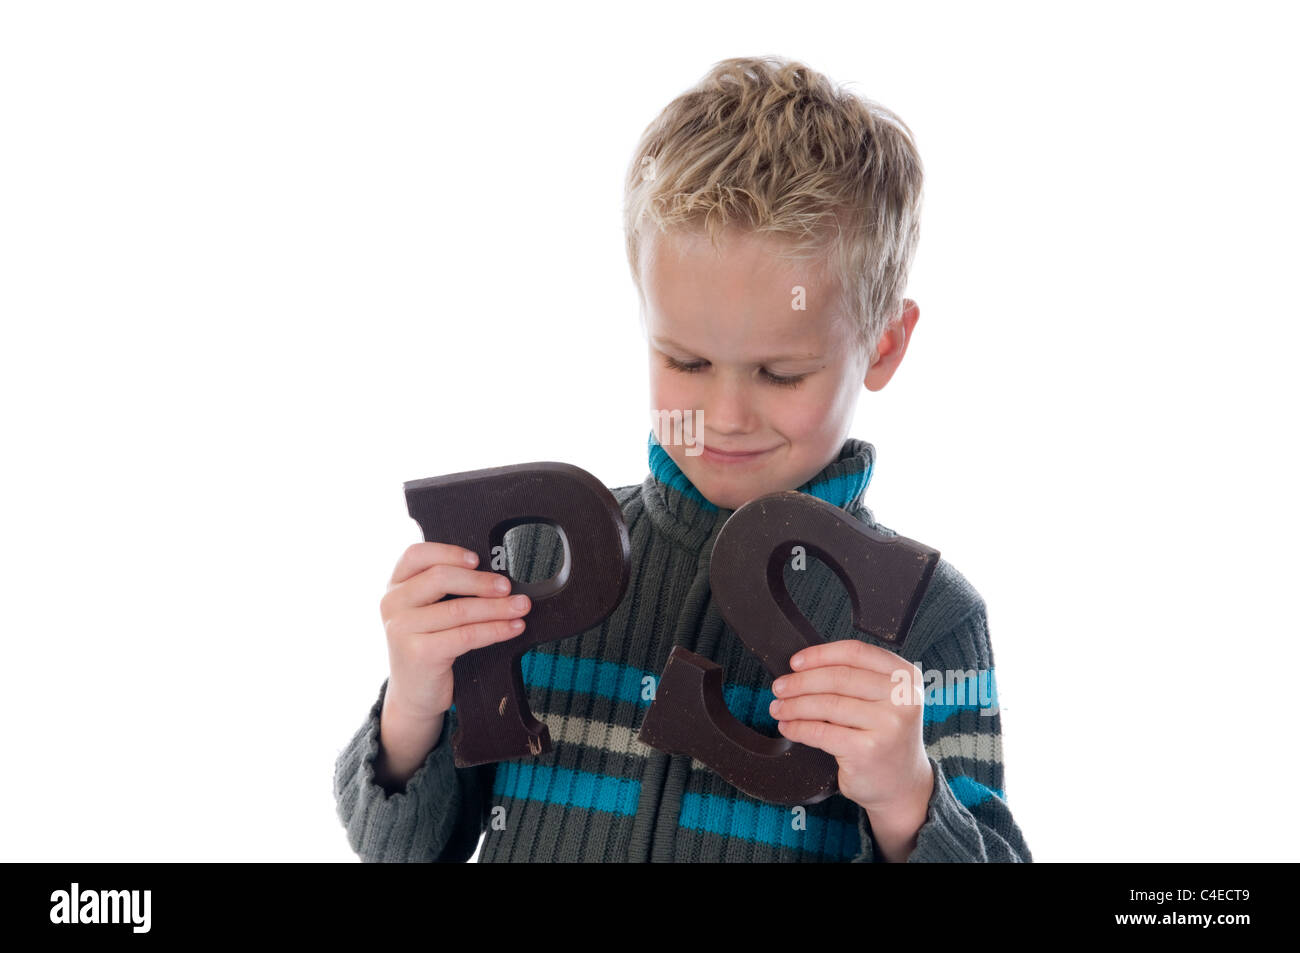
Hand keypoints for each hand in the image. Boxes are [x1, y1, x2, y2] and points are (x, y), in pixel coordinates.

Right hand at [380, 541, 531, 720]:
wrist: (414, 694)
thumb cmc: (428, 644)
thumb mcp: (426, 611)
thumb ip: (444, 589)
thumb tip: (494, 574)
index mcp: (395, 585)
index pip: (416, 555)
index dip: (449, 552)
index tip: (478, 559)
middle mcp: (392, 603)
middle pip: (441, 578)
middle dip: (481, 581)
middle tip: (508, 586)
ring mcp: (401, 629)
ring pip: (459, 609)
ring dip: (497, 607)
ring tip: (520, 607)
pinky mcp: (419, 653)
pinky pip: (467, 635)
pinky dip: (495, 630)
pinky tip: (512, 627)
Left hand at [769, 640, 932, 832]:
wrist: (903, 785)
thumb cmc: (886, 737)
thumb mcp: (885, 700)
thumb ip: (857, 678)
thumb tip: (803, 668)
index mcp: (905, 677)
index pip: (855, 652)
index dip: (820, 655)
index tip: (795, 662)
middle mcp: (902, 698)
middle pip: (838, 678)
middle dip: (800, 682)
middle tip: (779, 687)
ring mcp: (887, 725)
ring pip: (826, 704)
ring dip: (794, 705)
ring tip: (779, 708)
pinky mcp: (868, 751)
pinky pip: (821, 732)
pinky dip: (798, 728)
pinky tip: (788, 727)